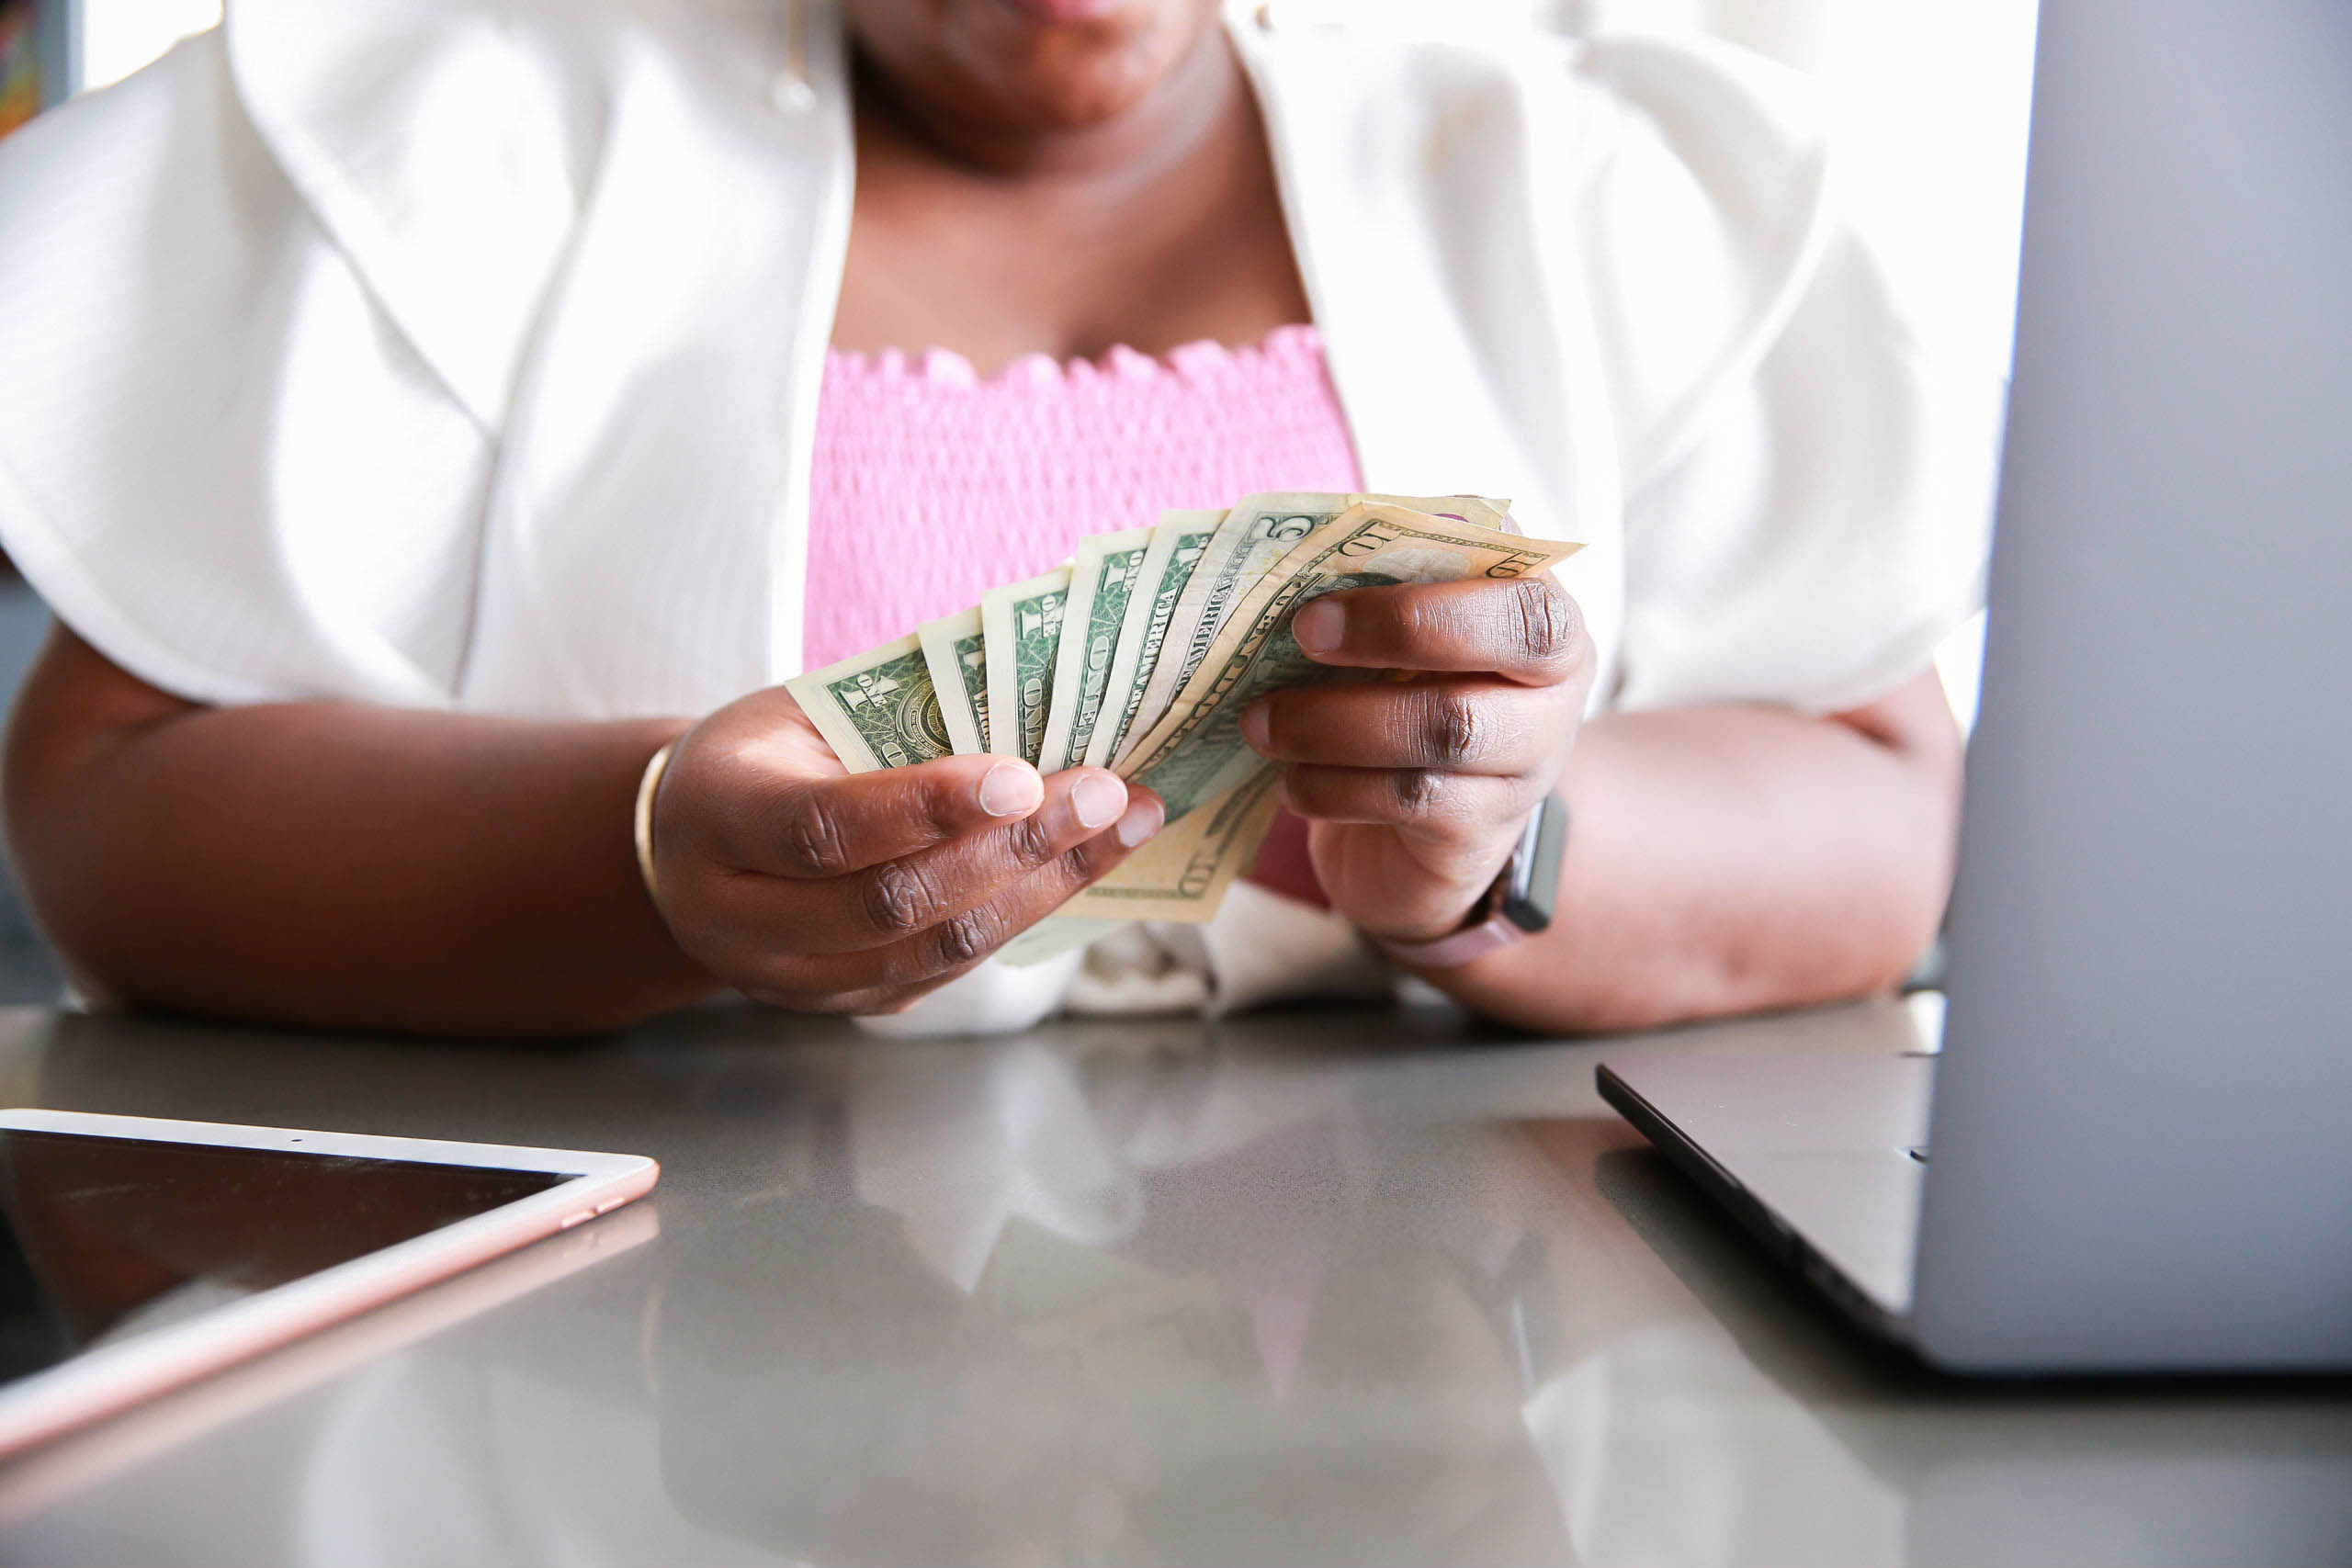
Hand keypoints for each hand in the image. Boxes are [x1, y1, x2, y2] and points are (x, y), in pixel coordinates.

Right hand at [647, 688, 1162, 1013]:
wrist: (689, 850)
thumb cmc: (763, 756)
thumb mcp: (795, 712)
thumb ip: (890, 717)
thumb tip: (1038, 695)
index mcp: (719, 816)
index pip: (823, 826)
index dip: (924, 806)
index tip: (1022, 776)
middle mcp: (743, 917)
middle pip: (891, 904)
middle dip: (1015, 849)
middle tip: (1107, 793)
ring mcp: (794, 978)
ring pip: (934, 951)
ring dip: (1045, 888)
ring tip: (1125, 825)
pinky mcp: (847, 1005)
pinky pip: (948, 970)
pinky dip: (1026, 915)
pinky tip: (1084, 865)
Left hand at [1240, 575, 1591, 944]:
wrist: (1412, 848)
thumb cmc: (1403, 708)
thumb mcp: (1404, 643)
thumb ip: (1386, 589)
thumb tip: (1307, 549)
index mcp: (1545, 624)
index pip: (1527, 589)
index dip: (1437, 586)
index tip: (1335, 596)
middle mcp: (1554, 697)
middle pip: (1514, 645)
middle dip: (1397, 627)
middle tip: (1301, 633)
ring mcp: (1527, 772)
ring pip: (1448, 726)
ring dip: (1336, 719)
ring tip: (1261, 722)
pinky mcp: (1478, 838)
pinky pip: (1409, 799)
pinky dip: (1332, 786)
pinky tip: (1291, 781)